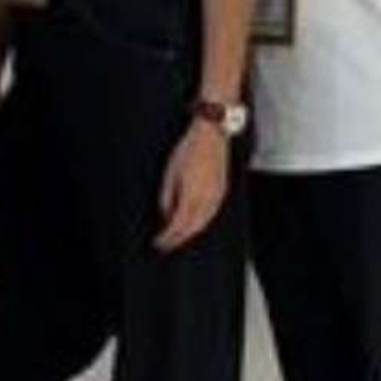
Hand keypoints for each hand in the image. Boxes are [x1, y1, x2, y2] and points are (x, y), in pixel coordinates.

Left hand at [154, 117, 232, 251]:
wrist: (211, 136)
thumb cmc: (188, 150)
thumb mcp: (169, 174)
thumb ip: (167, 198)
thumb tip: (166, 215)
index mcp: (191, 196)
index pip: (178, 225)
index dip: (167, 237)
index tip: (158, 243)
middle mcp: (206, 200)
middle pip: (191, 228)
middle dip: (178, 239)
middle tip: (166, 245)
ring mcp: (216, 196)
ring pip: (203, 223)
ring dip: (190, 233)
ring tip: (178, 237)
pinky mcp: (222, 192)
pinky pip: (211, 215)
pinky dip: (201, 223)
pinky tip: (194, 224)